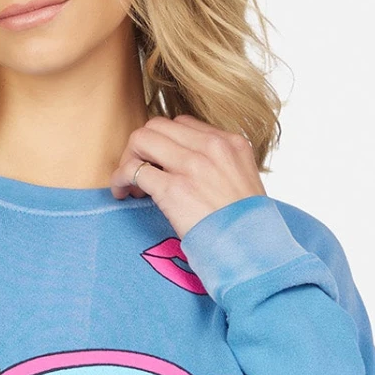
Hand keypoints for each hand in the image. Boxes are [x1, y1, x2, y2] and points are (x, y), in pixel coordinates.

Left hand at [110, 114, 265, 237]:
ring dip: (128, 159)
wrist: (253, 250)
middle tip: (139, 171)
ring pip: (141, 139)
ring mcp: (192, 165)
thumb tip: (190, 167)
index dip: (165, 142)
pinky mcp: (174, 189)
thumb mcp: (244, 180)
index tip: (161, 164)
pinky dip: (121, 179)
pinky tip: (123, 193)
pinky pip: (133, 170)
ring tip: (130, 184)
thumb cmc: (247, 225)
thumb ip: (220, 165)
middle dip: (141, 146)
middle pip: (157, 125)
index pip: (183, 124)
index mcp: (230, 142)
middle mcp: (211, 147)